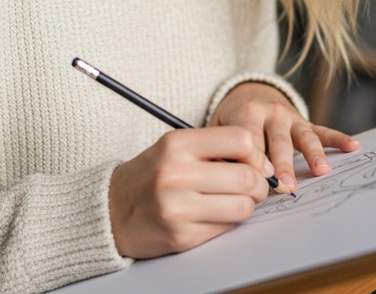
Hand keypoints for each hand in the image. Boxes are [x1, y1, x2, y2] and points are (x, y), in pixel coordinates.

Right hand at [108, 126, 271, 257]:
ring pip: (242, 207)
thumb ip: (213, 148)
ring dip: (247, 206)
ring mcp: (179, 207)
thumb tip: (262, 162)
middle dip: (260, 184)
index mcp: (177, 144)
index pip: (240, 140)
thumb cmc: (150, 175)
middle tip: (256, 186)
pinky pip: (226, 228)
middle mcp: (177, 173)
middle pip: (247, 177)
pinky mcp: (182, 236)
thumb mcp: (174, 148)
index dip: (257, 153)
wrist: (112, 210)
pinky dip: (228, 222)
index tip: (257, 162)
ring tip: (236, 201)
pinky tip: (215, 215)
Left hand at [209, 82, 359, 191]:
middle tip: (286, 185)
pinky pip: (323, 131)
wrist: (248, 94)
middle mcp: (271, 112)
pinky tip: (353, 146)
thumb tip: (227, 178)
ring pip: (304, 136)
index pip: (250, 138)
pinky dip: (338, 139)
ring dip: (313, 154)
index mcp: (247, 112)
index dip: (253, 161)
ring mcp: (291, 117)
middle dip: (282, 163)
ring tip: (322, 172)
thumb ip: (223, 150)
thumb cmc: (232, 121)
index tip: (257, 183)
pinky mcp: (305, 122)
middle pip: (278, 140)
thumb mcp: (220, 129)